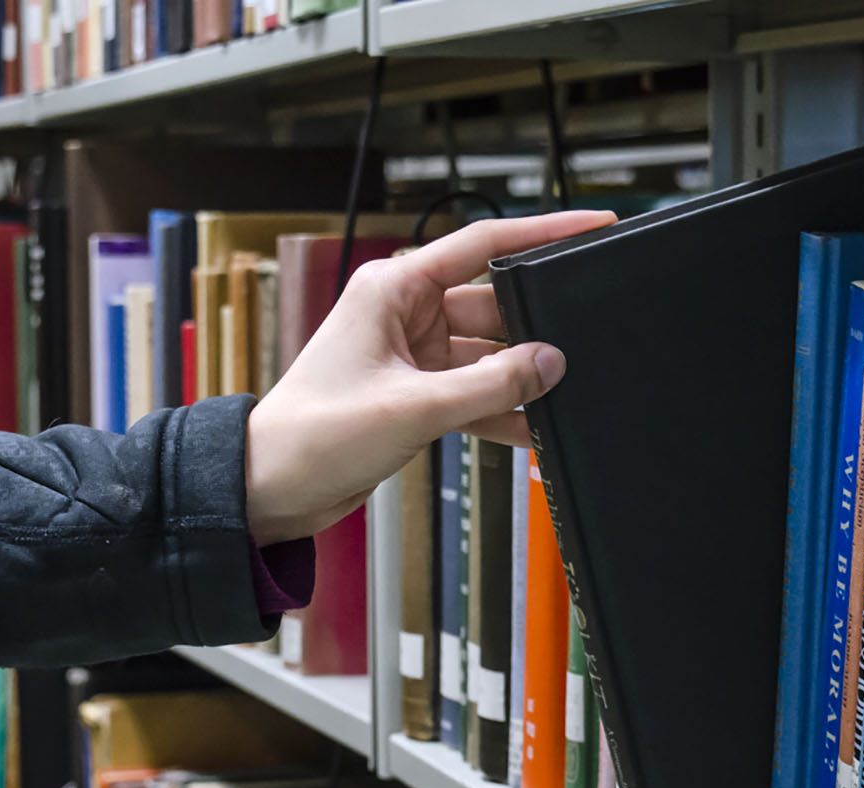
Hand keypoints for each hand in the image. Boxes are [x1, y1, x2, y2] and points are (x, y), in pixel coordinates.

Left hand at [244, 210, 616, 544]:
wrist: (271, 488)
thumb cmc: (313, 434)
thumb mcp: (412, 408)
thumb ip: (490, 386)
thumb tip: (550, 362)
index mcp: (394, 288)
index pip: (483, 244)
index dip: (542, 231)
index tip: (591, 224)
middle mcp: (405, 313)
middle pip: (493, 305)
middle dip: (534, 329)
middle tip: (582, 341)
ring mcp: (413, 355)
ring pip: (489, 356)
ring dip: (519, 380)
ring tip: (563, 396)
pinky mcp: (417, 394)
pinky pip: (475, 394)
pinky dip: (502, 411)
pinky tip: (535, 429)